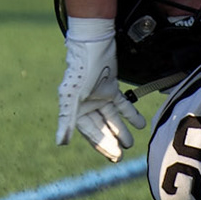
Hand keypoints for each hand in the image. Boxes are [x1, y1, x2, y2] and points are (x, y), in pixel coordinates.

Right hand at [57, 18, 144, 162]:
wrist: (93, 43)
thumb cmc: (80, 69)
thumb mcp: (72, 96)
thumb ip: (67, 120)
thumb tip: (60, 143)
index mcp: (75, 108)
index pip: (90, 132)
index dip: (101, 144)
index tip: (114, 156)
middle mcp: (86, 104)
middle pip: (101, 127)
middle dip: (112, 140)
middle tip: (122, 154)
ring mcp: (99, 96)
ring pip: (112, 118)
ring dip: (121, 129)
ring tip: (131, 142)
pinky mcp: (110, 87)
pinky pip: (121, 104)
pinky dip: (130, 114)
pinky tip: (140, 123)